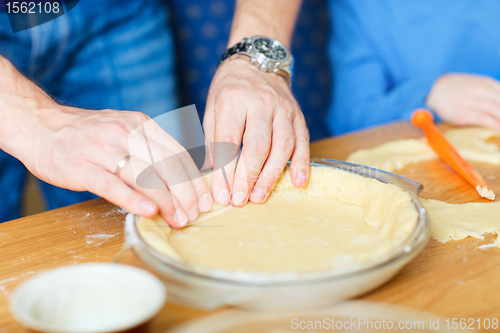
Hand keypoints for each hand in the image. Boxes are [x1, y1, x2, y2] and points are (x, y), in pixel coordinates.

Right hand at [26, 106, 213, 227]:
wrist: (40, 126)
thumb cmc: (88, 135)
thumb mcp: (125, 130)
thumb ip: (151, 148)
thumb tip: (181, 178)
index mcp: (140, 124)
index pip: (177, 154)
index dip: (194, 180)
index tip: (204, 200)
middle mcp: (125, 131)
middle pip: (166, 165)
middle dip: (186, 194)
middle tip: (195, 215)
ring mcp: (102, 148)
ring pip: (144, 176)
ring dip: (166, 201)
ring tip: (178, 220)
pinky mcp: (82, 167)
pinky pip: (113, 185)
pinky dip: (134, 199)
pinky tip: (149, 212)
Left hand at [204, 59, 309, 206]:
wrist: (258, 61)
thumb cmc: (230, 88)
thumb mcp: (212, 106)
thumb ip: (212, 138)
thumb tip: (211, 172)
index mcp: (233, 100)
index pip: (229, 140)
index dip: (225, 171)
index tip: (221, 195)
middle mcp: (261, 103)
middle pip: (257, 145)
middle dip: (248, 177)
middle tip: (240, 200)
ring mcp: (283, 109)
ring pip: (282, 146)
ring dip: (271, 175)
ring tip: (259, 196)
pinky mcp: (298, 115)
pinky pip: (303, 141)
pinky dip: (302, 163)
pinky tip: (298, 182)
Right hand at [426, 73, 499, 128]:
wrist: (433, 89)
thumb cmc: (457, 89)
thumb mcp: (476, 84)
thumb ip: (492, 91)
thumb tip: (499, 100)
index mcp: (487, 84)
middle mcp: (482, 91)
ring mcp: (473, 102)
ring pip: (498, 111)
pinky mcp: (465, 113)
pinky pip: (486, 120)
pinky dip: (497, 126)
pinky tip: (499, 131)